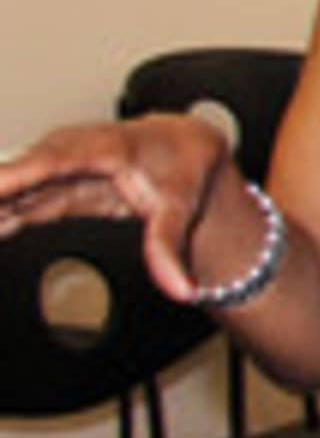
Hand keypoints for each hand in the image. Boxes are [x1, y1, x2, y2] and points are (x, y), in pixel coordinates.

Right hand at [0, 116, 233, 298]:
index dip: (14, 177)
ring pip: (8, 188)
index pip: (49, 162)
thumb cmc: (178, 167)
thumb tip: (184, 292)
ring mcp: (54, 167)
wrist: (181, 146)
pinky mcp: (46, 183)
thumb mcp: (179, 208)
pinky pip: (12, 199)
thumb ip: (170, 249)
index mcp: (101, 148)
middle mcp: (68, 152)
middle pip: (15, 174)